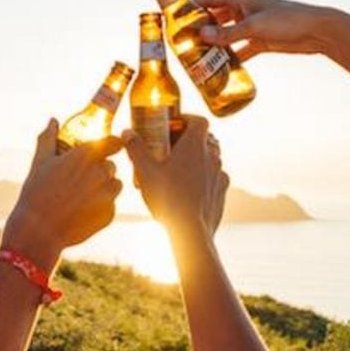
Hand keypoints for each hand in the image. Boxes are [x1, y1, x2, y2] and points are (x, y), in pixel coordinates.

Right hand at [1, 120, 123, 264]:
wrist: (39, 230)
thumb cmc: (37, 193)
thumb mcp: (40, 162)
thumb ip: (49, 138)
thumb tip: (53, 121)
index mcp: (86, 155)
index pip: (113, 142)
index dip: (112, 144)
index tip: (109, 146)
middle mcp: (101, 173)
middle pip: (111, 166)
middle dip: (100, 170)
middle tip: (81, 179)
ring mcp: (107, 195)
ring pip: (114, 186)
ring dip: (104, 188)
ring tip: (81, 196)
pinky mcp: (109, 214)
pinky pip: (110, 205)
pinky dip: (100, 207)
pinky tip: (81, 212)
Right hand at [129, 115, 227, 242]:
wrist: (191, 231)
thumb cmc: (168, 198)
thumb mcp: (145, 171)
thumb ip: (136, 148)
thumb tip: (127, 132)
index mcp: (195, 145)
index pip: (199, 120)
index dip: (187, 119)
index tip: (173, 125)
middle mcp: (212, 156)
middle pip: (204, 139)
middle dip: (189, 140)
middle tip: (170, 148)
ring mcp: (220, 174)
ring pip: (210, 159)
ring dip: (197, 160)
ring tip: (178, 171)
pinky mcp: (222, 192)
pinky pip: (214, 178)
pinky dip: (204, 178)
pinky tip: (189, 189)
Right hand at [192, 0, 337, 61]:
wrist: (316, 31)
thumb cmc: (287, 20)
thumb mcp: (254, 26)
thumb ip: (228, 33)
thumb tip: (201, 37)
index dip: (190, 7)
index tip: (173, 19)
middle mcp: (243, 9)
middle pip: (214, 18)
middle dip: (200, 30)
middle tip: (182, 45)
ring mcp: (251, 25)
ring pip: (226, 35)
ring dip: (214, 46)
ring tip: (197, 59)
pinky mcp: (260, 40)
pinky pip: (240, 49)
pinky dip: (231, 58)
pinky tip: (220, 69)